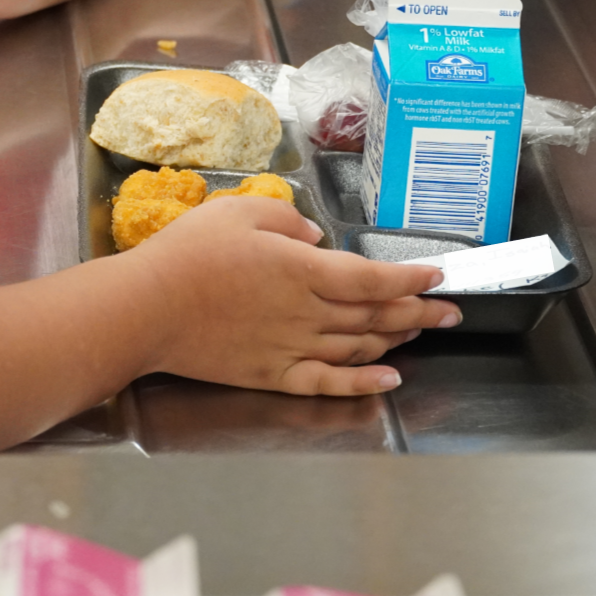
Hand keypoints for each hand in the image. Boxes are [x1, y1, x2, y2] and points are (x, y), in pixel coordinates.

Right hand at [126, 196, 459, 395]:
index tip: (437, 275)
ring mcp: (291, 347)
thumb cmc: (187, 255)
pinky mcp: (272, 374)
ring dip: (397, 340)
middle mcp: (307, 313)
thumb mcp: (238, 212)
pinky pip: (329, 382)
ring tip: (421, 332)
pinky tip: (387, 379)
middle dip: (419, 311)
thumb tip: (314, 238)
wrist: (147, 308)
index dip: (411, 278)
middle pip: (376, 315)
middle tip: (449, 310)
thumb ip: (286, 220)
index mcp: (302, 269)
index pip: (373, 278)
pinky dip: (364, 382)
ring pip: (359, 347)